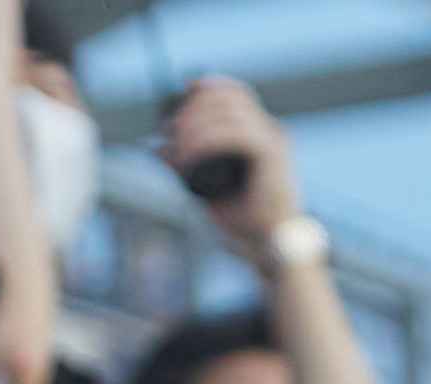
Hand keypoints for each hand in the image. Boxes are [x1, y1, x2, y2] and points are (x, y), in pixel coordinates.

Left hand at [164, 76, 300, 244]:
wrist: (271, 249)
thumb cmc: (244, 225)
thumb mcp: (207, 191)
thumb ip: (186, 168)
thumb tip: (157, 149)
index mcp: (262, 136)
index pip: (236, 95)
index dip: (208, 87)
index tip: (181, 96)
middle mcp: (271, 133)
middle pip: (230, 97)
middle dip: (194, 108)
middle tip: (169, 130)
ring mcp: (273, 142)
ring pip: (229, 113)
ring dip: (196, 125)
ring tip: (176, 147)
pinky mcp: (271, 156)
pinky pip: (234, 134)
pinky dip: (206, 141)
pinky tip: (188, 155)